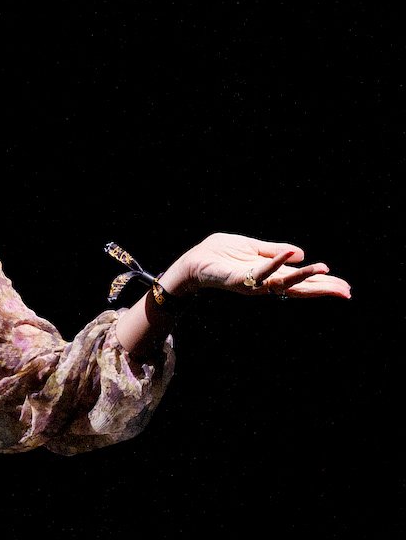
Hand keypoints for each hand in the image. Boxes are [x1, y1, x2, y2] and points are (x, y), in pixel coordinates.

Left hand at [165, 232, 351, 298]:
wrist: (192, 262)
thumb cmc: (220, 255)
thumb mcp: (253, 248)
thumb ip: (274, 251)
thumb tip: (301, 253)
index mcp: (270, 276)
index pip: (301, 282)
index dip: (322, 284)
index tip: (345, 288)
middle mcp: (264, 283)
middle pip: (298, 288)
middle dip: (322, 288)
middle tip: (346, 291)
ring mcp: (251, 283)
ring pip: (282, 282)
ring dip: (304, 275)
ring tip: (325, 269)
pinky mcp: (236, 279)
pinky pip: (258, 272)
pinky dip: (275, 262)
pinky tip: (292, 256)